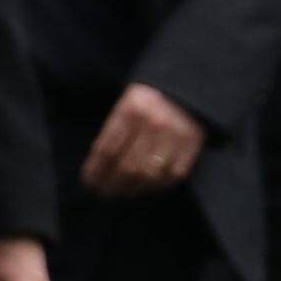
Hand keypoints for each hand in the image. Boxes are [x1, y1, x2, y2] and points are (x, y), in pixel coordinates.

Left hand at [82, 85, 203, 196]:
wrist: (188, 87)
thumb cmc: (150, 98)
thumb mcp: (126, 103)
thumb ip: (114, 131)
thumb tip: (98, 165)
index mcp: (131, 109)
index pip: (107, 148)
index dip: (96, 170)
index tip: (89, 182)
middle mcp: (152, 123)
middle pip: (127, 166)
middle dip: (112, 184)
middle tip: (103, 192)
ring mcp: (174, 136)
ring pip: (149, 175)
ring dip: (132, 189)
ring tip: (122, 192)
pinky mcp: (191, 146)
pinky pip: (171, 176)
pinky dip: (156, 186)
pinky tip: (145, 187)